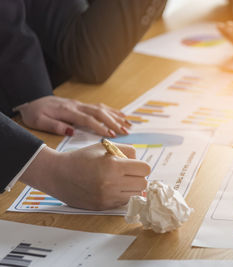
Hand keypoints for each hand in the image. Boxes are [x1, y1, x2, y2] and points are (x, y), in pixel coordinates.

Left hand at [16, 96, 131, 136]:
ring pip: (102, 108)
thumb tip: (72, 131)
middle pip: (99, 113)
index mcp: (67, 111)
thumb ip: (55, 126)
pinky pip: (100, 106)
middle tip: (125, 132)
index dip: (101, 127)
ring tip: (128, 125)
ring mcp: (80, 104)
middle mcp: (77, 105)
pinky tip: (122, 116)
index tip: (112, 135)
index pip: (88, 119)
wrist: (31, 102)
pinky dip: (112, 111)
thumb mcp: (38, 121)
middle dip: (114, 122)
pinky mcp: (82, 105)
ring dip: (116, 116)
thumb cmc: (34, 114)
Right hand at [20, 143, 150, 209]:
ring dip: (132, 188)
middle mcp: (112, 183)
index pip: (145, 169)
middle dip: (138, 177)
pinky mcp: (103, 206)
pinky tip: (112, 189)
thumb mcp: (105, 147)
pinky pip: (124, 202)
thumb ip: (127, 151)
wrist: (58, 174)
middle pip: (143, 184)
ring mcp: (108, 197)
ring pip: (136, 195)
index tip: (134, 165)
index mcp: (113, 165)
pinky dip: (123, 196)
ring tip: (121, 181)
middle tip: (128, 173)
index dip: (141, 166)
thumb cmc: (83, 158)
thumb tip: (141, 164)